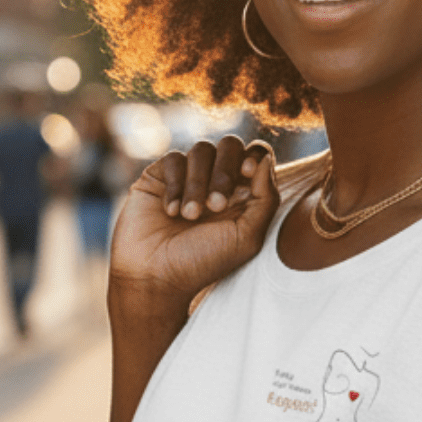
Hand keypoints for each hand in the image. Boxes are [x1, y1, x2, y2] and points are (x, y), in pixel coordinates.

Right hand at [109, 136, 277, 309]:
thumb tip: (266, 158)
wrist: (155, 276)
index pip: (255, 154)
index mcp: (242, 193)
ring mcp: (187, 177)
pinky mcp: (159, 177)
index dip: (254, 156)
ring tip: (190, 216)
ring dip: (198, 184)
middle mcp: (216, 181)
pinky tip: (171, 213)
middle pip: (230, 144)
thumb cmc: (203, 263)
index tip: (248, 174)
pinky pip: (174, 159)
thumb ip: (266, 198)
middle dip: (225, 171)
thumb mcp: (247, 237)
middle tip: (216, 206)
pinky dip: (176, 185)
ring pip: (201, 150)